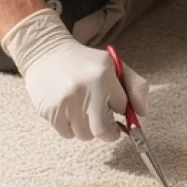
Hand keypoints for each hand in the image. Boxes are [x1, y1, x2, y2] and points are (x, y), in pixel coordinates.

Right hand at [0, 8, 148, 140]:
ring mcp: (67, 100)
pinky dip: (70, 128)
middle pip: (103, 130)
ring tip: (81, 110)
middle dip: (107, 132)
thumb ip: (134, 86)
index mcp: (105, 74)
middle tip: (105, 126)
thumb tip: (142, 114)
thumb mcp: (112, 65)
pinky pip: (67, 134)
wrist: (45, 52)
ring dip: (86, 128)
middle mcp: (87, 87)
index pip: (122, 108)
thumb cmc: (82, 62)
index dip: (120, 111)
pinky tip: (66, 110)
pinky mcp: (51, 110)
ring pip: (85, 135)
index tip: (115, 110)